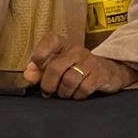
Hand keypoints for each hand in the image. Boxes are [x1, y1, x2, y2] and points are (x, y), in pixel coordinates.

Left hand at [23, 35, 137, 98]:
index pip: (49, 42)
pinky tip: (77, 95)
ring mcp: (89, 61)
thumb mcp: (57, 65)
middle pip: (55, 68)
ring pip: (68, 81)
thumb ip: (40, 70)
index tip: (34, 70)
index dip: (39, 55)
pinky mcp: (100, 74)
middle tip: (47, 92)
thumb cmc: (76, 68)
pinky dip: (77, 96)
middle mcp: (76, 50)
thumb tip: (28, 75)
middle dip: (47, 84)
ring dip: (63, 92)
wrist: (109, 71)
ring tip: (63, 94)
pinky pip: (83, 89)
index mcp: (63, 44)